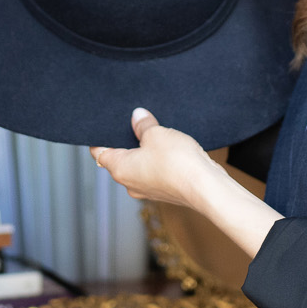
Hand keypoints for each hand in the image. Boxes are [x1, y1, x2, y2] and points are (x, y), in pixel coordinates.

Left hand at [90, 108, 223, 211]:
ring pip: (138, 167)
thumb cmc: (177, 163)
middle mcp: (130, 183)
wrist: (206, 187)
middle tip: (134, 124)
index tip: (105, 127)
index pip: (100, 153)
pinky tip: (169, 149)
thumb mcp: (156, 134)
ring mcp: (147, 189)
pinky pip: (154, 173)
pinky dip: (158, 161)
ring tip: (155, 134)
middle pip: (119, 159)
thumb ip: (143, 124)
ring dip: (144, 152)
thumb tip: (137, 116)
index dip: (100, 139)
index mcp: (120, 170)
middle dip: (126, 142)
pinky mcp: (164, 191)